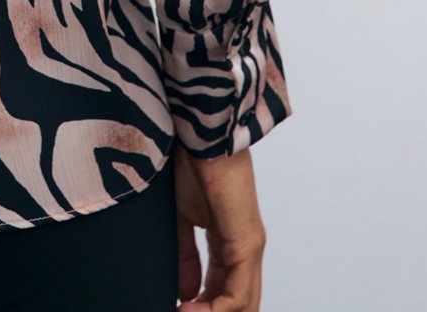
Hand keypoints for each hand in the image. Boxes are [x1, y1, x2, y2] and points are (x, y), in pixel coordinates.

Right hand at [174, 144, 266, 311]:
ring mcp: (250, 246)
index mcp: (230, 239)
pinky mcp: (247, 242)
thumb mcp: (182, 217)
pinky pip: (239, 292)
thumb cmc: (190, 161)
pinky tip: (188, 309)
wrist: (201, 132)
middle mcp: (246, 247)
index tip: (176, 309)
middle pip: (238, 301)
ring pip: (242, 303)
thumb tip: (185, 291)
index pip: (224, 289)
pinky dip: (216, 309)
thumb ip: (186, 255)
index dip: (203, 306)